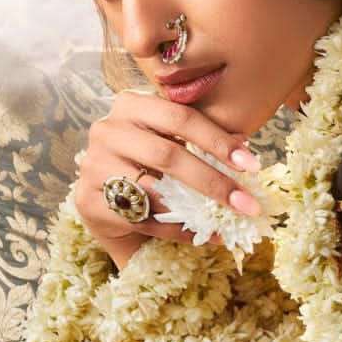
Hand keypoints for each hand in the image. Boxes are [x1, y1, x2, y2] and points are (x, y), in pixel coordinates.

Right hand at [76, 89, 264, 256]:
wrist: (106, 195)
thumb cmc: (148, 162)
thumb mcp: (171, 140)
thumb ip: (201, 139)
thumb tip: (243, 148)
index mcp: (131, 106)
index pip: (180, 118)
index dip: (218, 141)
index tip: (251, 165)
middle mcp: (107, 131)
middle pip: (168, 155)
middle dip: (213, 182)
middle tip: (246, 203)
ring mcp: (94, 167)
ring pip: (153, 191)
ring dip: (197, 211)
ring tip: (229, 222)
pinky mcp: (89, 202)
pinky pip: (143, 219)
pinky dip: (177, 230)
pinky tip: (204, 235)